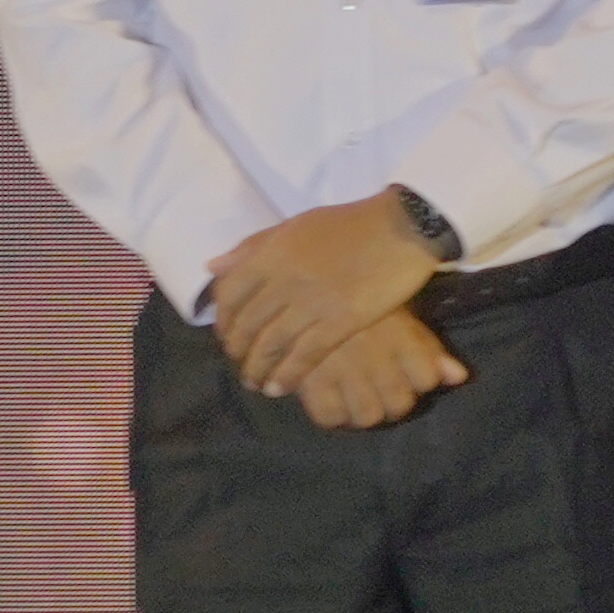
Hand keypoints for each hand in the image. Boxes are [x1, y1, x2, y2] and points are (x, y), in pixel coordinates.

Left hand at [209, 197, 446, 396]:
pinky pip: (304, 356)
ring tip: (256, 382)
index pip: (229, 294)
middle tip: (241, 364)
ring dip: (258, 369)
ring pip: (272, 345)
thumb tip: (213, 267)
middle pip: (247, 325)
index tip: (226, 335)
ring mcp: (311, 303)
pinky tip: (281, 387)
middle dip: (239, 351)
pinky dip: (288, 375)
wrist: (400, 229)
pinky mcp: (339, 323)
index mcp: (271, 254)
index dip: (223, 321)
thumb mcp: (296, 225)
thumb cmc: (348, 224)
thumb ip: (253, 247)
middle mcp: (284, 280)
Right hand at [282, 308, 465, 430]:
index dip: (420, 380)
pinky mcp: (309, 380)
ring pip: (367, 416)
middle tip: (379, 388)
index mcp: (399, 336)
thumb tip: (460, 377)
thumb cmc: (358, 292)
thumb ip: (428, 347)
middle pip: (400, 405)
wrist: (300, 279)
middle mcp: (375, 357)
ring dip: (364, 410)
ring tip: (356, 396)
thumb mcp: (397, 309)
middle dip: (393, 401)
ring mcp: (342, 371)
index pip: (427, 380)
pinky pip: (329, 417)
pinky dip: (332, 413)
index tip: (407, 373)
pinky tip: (331, 397)